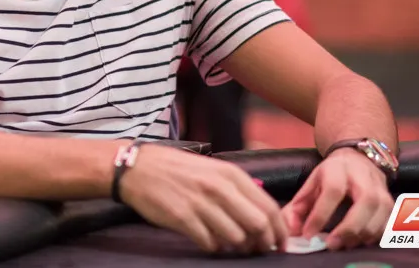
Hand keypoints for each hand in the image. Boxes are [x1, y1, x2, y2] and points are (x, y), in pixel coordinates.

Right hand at [118, 144, 288, 254]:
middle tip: (258, 250)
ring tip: (230, 244)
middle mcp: (219, 187)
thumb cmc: (177, 169)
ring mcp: (201, 203)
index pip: (269, 207)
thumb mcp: (212, 169)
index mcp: (230, 174)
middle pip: (258, 225)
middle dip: (262, 243)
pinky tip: (208, 240)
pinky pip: (210, 243)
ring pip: (236, 238)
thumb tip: (261, 215)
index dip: (279, 230)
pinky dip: (213, 246)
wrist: (138, 168)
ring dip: (237, 247)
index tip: (280, 244)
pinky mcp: (183, 218)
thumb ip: (236, 188)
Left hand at [281, 148, 393, 249]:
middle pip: (365, 204)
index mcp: (339, 170)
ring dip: (360, 236)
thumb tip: (291, 231)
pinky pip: (385, 226)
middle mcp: (364, 178)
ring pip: (379, 216)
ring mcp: (382, 192)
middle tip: (331, 245)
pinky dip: (371, 238)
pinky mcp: (391, 205)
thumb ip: (297, 206)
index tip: (308, 234)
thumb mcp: (312, 182)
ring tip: (342, 244)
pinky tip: (356, 241)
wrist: (360, 159)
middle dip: (348, 229)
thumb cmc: (332, 174)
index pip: (332, 192)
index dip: (320, 215)